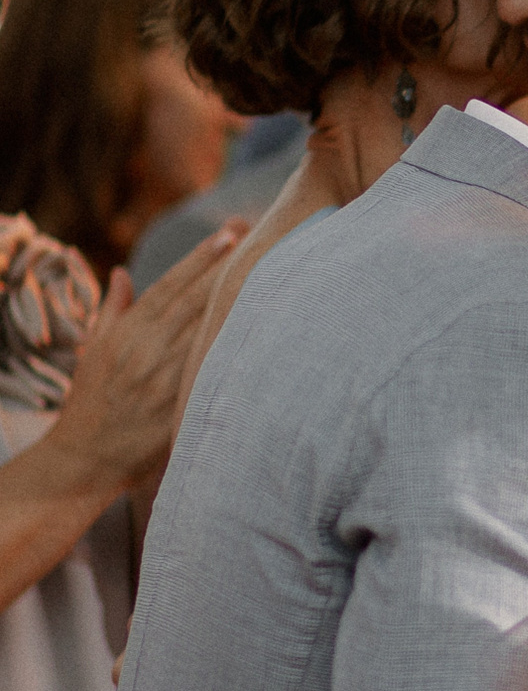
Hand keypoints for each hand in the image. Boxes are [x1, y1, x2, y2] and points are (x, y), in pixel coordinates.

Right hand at [39, 219, 244, 488]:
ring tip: (276, 270)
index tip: (229, 232)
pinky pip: (217, 370)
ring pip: (213, 330)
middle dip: (229, 267)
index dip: (201, 258)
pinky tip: (270, 329)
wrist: (86, 458)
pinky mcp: (184, 405)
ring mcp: (169, 378)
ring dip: (244, 300)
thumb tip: (124, 271)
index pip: (171, 286)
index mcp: (128, 332)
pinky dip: (240, 347)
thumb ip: (113, 309)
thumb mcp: (94, 350)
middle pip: (198, 301)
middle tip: (262, 235)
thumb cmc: (91, 399)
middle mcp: (149, 350)